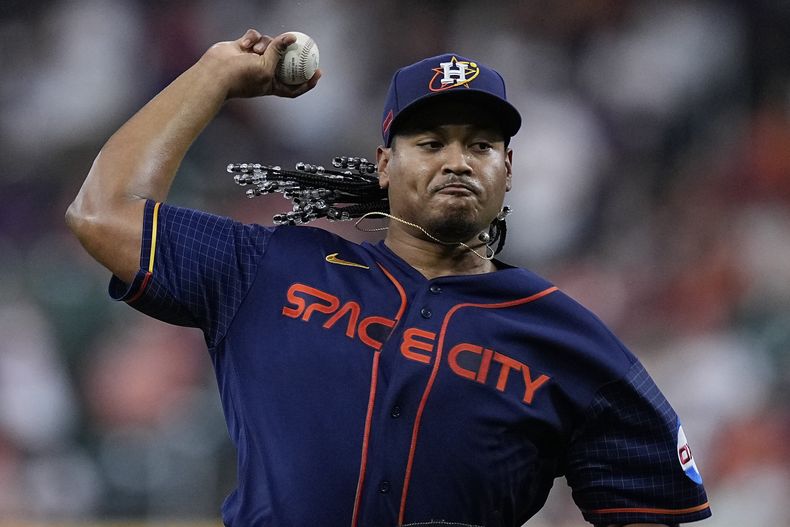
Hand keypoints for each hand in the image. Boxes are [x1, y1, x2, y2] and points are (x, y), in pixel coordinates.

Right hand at [203, 29, 320, 99]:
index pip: (294, 86)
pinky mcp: (243, 47)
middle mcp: (264, 71)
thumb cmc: (242, 77)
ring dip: (265, 44)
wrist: (216, 72)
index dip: (307, 81)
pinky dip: (251, 38)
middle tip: (302, 44)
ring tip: (255, 50)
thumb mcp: (266, 67)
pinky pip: (254, 36)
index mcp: (271, 84)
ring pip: (269, 44)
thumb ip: (279, 52)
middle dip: (290, 53)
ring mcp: (254, 58)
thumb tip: (291, 37)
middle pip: (283, 60)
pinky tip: (245, 44)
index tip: (318, 72)